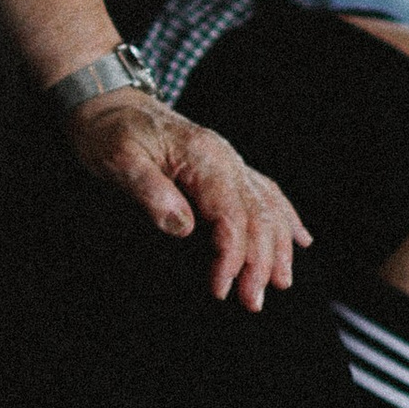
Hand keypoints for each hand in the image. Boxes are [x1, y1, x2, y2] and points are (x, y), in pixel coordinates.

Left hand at [67, 91, 308, 309]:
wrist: (109, 104)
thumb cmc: (109, 134)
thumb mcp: (118, 160)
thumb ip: (149, 191)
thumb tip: (183, 227)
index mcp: (202, 157)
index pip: (230, 214)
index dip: (231, 255)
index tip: (221, 289)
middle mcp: (224, 158)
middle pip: (256, 214)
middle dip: (260, 262)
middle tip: (252, 303)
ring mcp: (228, 161)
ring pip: (268, 207)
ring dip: (277, 247)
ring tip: (280, 284)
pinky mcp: (225, 168)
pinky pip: (265, 193)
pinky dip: (285, 217)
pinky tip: (299, 239)